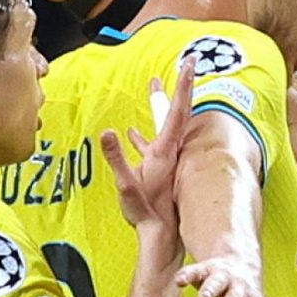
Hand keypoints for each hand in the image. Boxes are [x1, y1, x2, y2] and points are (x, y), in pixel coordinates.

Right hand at [104, 60, 194, 234]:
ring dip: (163, 105)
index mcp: (165, 150)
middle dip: (181, 86)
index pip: (177, 110)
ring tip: (155, 88)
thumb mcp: (126, 184)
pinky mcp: (158, 169)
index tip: (190, 63)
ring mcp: (165, 160)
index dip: (183, 85)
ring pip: (167, 126)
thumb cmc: (146, 211)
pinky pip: (153, 142)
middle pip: (178, 112)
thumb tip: (107, 133)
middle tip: (186, 63)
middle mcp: (170, 151)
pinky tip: (131, 132)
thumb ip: (116, 158)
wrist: (160, 234)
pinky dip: (145, 132)